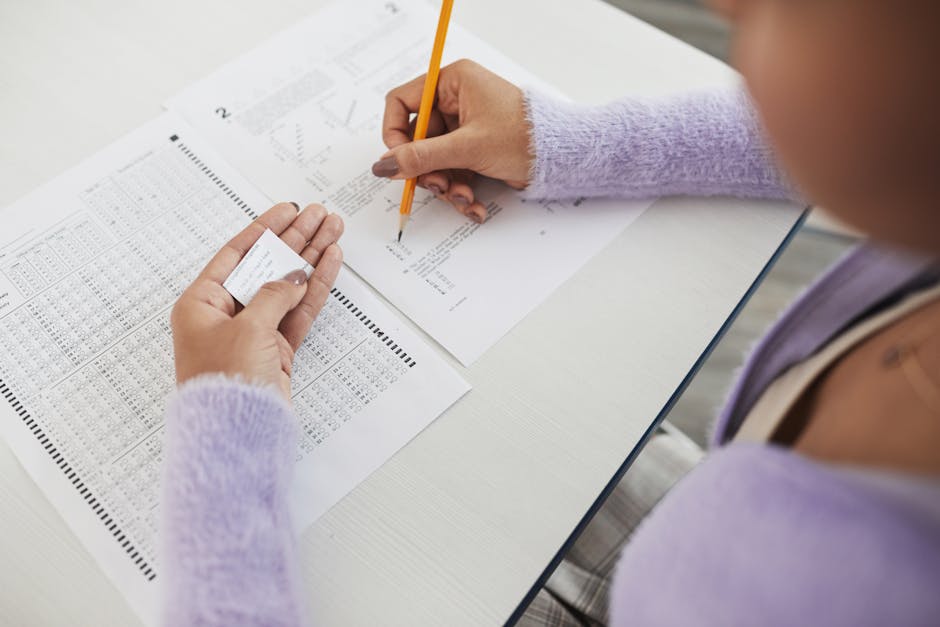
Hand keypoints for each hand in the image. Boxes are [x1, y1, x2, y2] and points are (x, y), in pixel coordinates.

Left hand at [171, 202, 343, 399]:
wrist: (236, 432)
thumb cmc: (223, 382)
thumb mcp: (247, 328)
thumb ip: (274, 295)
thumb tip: (295, 276)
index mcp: (201, 303)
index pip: (237, 254)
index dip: (264, 229)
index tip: (287, 210)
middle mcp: (226, 314)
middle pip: (267, 265)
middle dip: (295, 239)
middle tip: (320, 216)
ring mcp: (254, 331)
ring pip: (289, 285)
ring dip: (311, 258)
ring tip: (333, 231)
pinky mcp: (277, 349)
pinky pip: (300, 310)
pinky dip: (316, 287)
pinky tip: (330, 264)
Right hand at [373, 59, 531, 222]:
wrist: (561, 158)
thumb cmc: (524, 137)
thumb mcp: (467, 147)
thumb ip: (421, 157)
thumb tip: (384, 164)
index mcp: (452, 82)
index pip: (402, 102)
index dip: (395, 133)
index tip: (397, 161)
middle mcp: (456, 100)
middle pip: (418, 139)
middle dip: (428, 169)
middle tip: (438, 185)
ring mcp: (465, 127)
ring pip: (435, 160)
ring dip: (446, 185)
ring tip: (465, 198)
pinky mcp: (475, 150)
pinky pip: (453, 170)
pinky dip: (460, 190)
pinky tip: (475, 204)